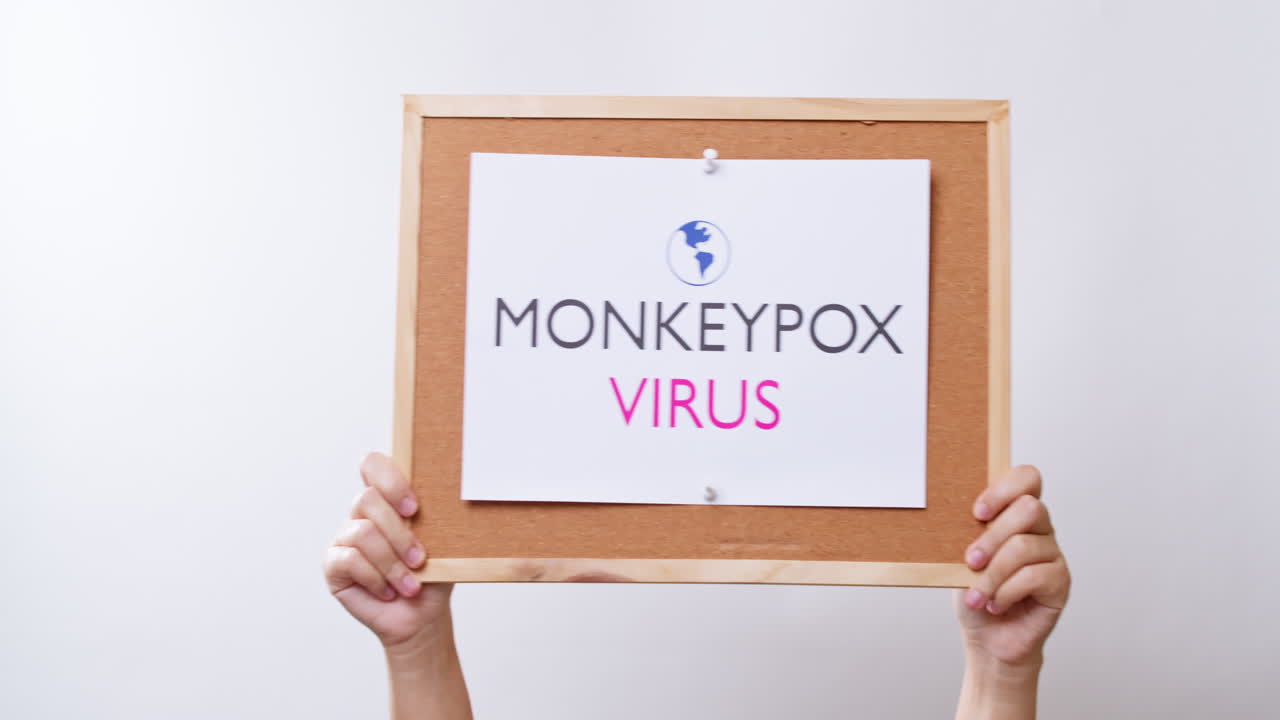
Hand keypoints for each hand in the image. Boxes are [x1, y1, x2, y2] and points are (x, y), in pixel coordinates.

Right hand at [323, 452, 452, 649]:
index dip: (390, 480)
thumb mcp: (442, 542)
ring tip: (410, 585)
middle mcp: (362, 514)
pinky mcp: (333, 565)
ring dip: (392, 563)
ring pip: (363, 532)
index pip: (373, 465)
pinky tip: (388, 592)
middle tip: (420, 559)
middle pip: (367, 499)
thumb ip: (435, 515)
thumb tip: (448, 494)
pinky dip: (375, 579)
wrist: (422, 615)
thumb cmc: (433, 574)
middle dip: (399, 534)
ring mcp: (344, 538)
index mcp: (388, 499)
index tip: (413, 508)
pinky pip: (349, 560)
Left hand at [955, 465, 1070, 669]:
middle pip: (1030, 508)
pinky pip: (1035, 576)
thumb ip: (967, 533)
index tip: (976, 513)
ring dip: (993, 574)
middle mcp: (1039, 528)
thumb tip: (951, 514)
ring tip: (976, 595)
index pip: (1027, 478)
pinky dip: (1007, 592)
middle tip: (970, 560)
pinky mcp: (1061, 581)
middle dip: (992, 536)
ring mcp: (1053, 554)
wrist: (988, 638)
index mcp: (1014, 513)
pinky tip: (996, 605)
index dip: (1004, 488)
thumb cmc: (974, 593)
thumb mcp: (960, 559)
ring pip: (1025, 546)